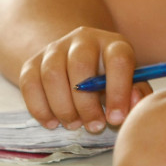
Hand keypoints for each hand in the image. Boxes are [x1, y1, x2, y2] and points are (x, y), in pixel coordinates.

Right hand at [18, 27, 152, 132]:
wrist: (76, 61)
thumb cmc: (108, 78)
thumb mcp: (128, 82)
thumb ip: (135, 93)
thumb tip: (133, 103)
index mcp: (113, 43)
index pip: (118, 59)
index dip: (118, 91)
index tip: (116, 118)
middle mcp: (83, 39)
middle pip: (80, 65)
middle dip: (86, 104)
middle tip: (94, 126)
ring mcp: (55, 48)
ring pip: (52, 75)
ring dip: (63, 107)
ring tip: (75, 124)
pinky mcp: (33, 62)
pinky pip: (30, 84)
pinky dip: (40, 109)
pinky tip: (53, 122)